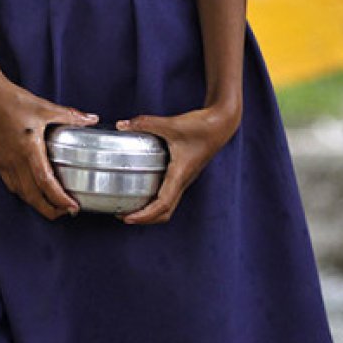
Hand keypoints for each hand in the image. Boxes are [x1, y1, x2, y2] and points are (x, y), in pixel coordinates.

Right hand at [0, 75, 98, 219]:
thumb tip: (92, 119)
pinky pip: (11, 185)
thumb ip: (70, 116)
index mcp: (29, 149)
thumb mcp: (45, 107)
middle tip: (67, 212)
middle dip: (51, 210)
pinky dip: (24, 194)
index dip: (60, 199)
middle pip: (33, 197)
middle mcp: (15, 161)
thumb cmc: (14, 101)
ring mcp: (4, 163)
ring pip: (22, 194)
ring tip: (53, 206)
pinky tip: (33, 192)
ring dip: (38, 204)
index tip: (73, 207)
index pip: (46, 183)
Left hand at [114, 103, 240, 224]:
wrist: (222, 123)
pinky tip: (142, 189)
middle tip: (124, 215)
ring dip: (150, 211)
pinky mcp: (184, 173)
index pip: (163, 204)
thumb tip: (120, 125)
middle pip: (165, 212)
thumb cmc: (202, 126)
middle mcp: (183, 180)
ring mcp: (184, 178)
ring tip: (130, 207)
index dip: (145, 215)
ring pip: (168, 205)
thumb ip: (145, 124)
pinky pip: (169, 193)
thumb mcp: (171, 124)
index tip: (128, 219)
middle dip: (145, 219)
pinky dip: (155, 200)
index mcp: (180, 174)